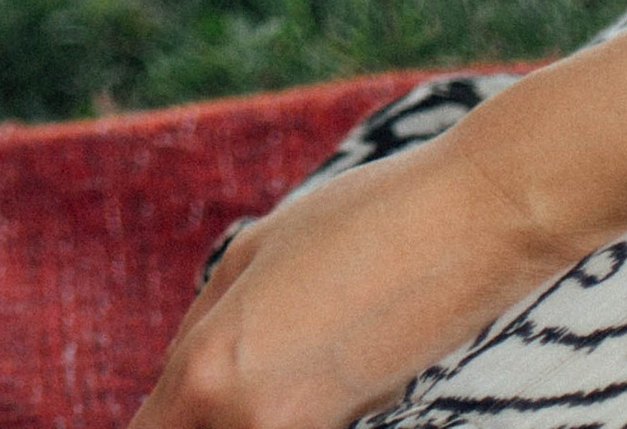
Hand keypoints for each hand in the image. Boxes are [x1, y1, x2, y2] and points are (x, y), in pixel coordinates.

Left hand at [133, 130, 569, 426]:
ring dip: (239, 418)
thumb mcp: (253, 254)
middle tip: (227, 381)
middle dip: (192, 422)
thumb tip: (177, 375)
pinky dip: (282, 418)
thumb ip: (204, 325)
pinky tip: (304, 383)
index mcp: (207, 368)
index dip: (155, 423)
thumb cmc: (360, 218)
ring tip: (273, 371)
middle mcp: (246, 420)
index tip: (168, 409)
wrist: (472, 222)